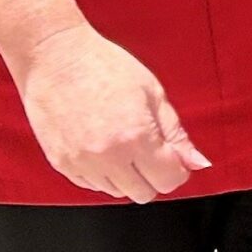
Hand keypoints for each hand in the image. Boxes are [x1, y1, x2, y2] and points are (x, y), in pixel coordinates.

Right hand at [13, 23, 209, 202]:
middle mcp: (107, 157)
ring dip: (127, 176)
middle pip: (144, 193)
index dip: (178, 169)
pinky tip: (102, 146)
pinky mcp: (60, 164)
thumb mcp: (153, 93)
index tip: (174, 156)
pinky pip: (91, 185)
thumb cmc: (104, 67)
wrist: (54, 58)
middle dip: (154, 176)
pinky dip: (102, 174)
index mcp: (136, 138)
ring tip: (123, 142)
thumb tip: (197, 163)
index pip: (168, 180)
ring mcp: (80, 163)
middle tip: (151, 149)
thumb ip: (176, 134)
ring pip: (117, 191)